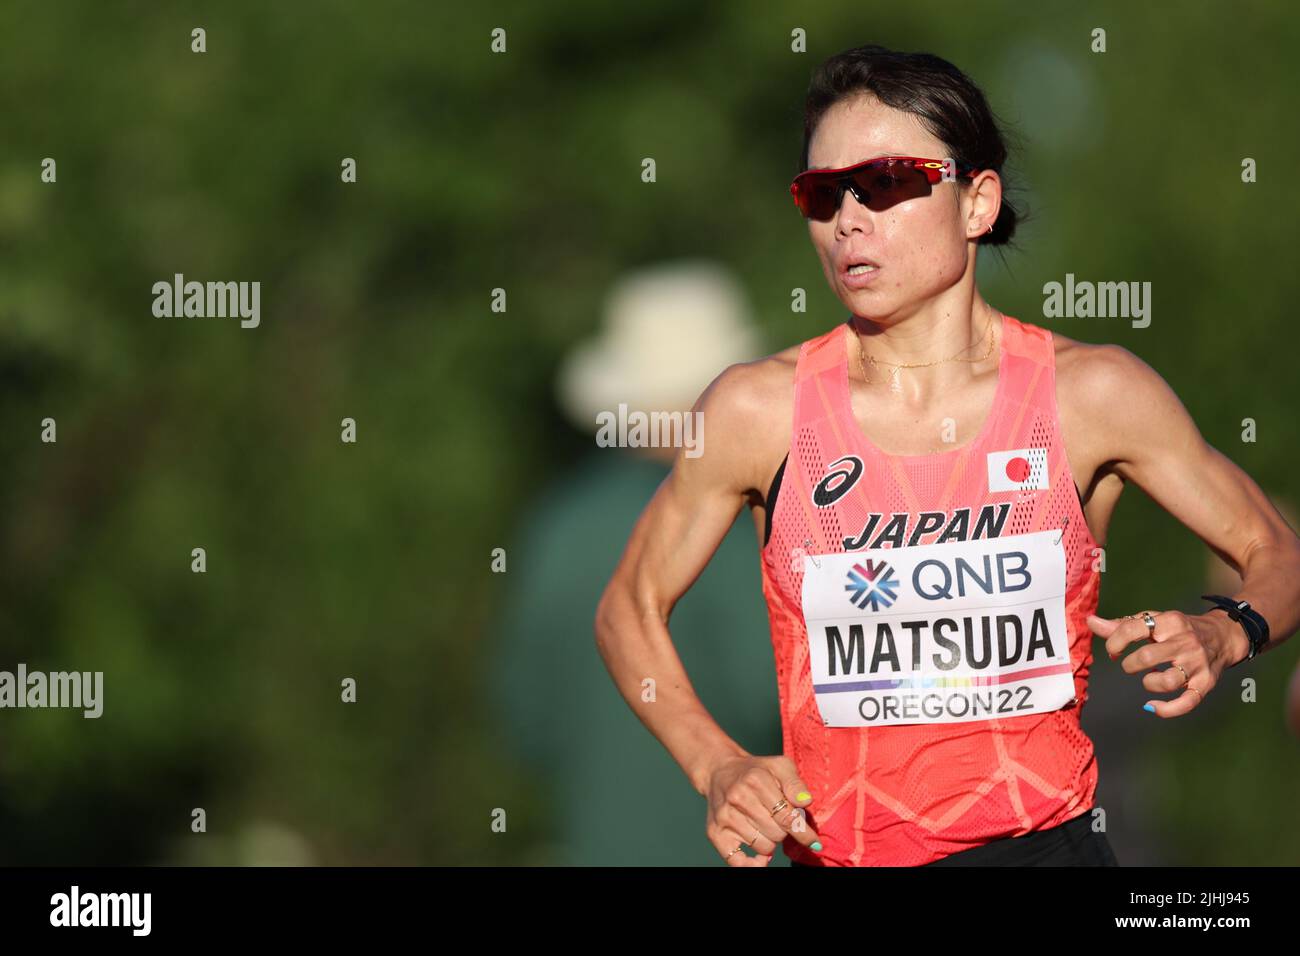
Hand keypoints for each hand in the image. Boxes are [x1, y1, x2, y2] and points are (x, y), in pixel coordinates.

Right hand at [703, 754, 820, 866]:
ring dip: (770, 842)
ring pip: (763, 847)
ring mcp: (725, 817)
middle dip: (784, 831)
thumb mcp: (779, 766)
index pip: (787, 817)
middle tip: (777, 819)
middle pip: (777, 834)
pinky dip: (753, 864)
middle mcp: (738, 798)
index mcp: (756, 780)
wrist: (719, 772)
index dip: (803, 832)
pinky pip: (738, 861)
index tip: (814, 843)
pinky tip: (760, 857)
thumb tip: (805, 801)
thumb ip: (795, 783)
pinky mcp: (715, 832)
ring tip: (764, 827)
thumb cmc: (755, 771)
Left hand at [1087, 609, 1244, 717]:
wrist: (1223, 636)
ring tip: (1147, 679)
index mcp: (1169, 622)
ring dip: (1148, 683)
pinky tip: (1151, 707)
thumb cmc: (1179, 629)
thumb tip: (1091, 622)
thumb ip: (1122, 625)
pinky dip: (1167, 710)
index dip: (1115, 641)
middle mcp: (1185, 642)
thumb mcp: (1154, 622)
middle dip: (1129, 665)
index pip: (1133, 628)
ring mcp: (1196, 664)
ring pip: (1166, 681)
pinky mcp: (1205, 684)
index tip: (1113, 650)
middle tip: (1129, 666)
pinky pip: (1187, 702)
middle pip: (1147, 657)